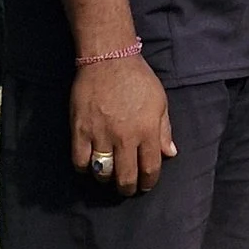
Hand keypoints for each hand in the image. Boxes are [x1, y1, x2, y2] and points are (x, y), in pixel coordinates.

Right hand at [71, 52, 175, 192]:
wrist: (109, 59)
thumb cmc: (138, 78)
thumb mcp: (160, 101)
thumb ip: (164, 130)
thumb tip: (169, 153)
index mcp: (147, 131)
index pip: (149, 168)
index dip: (148, 182)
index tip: (145, 185)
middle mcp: (124, 137)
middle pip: (126, 177)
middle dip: (128, 188)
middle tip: (127, 188)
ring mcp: (100, 135)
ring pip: (102, 173)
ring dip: (106, 179)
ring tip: (109, 176)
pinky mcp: (80, 130)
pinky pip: (79, 161)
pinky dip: (84, 168)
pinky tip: (89, 164)